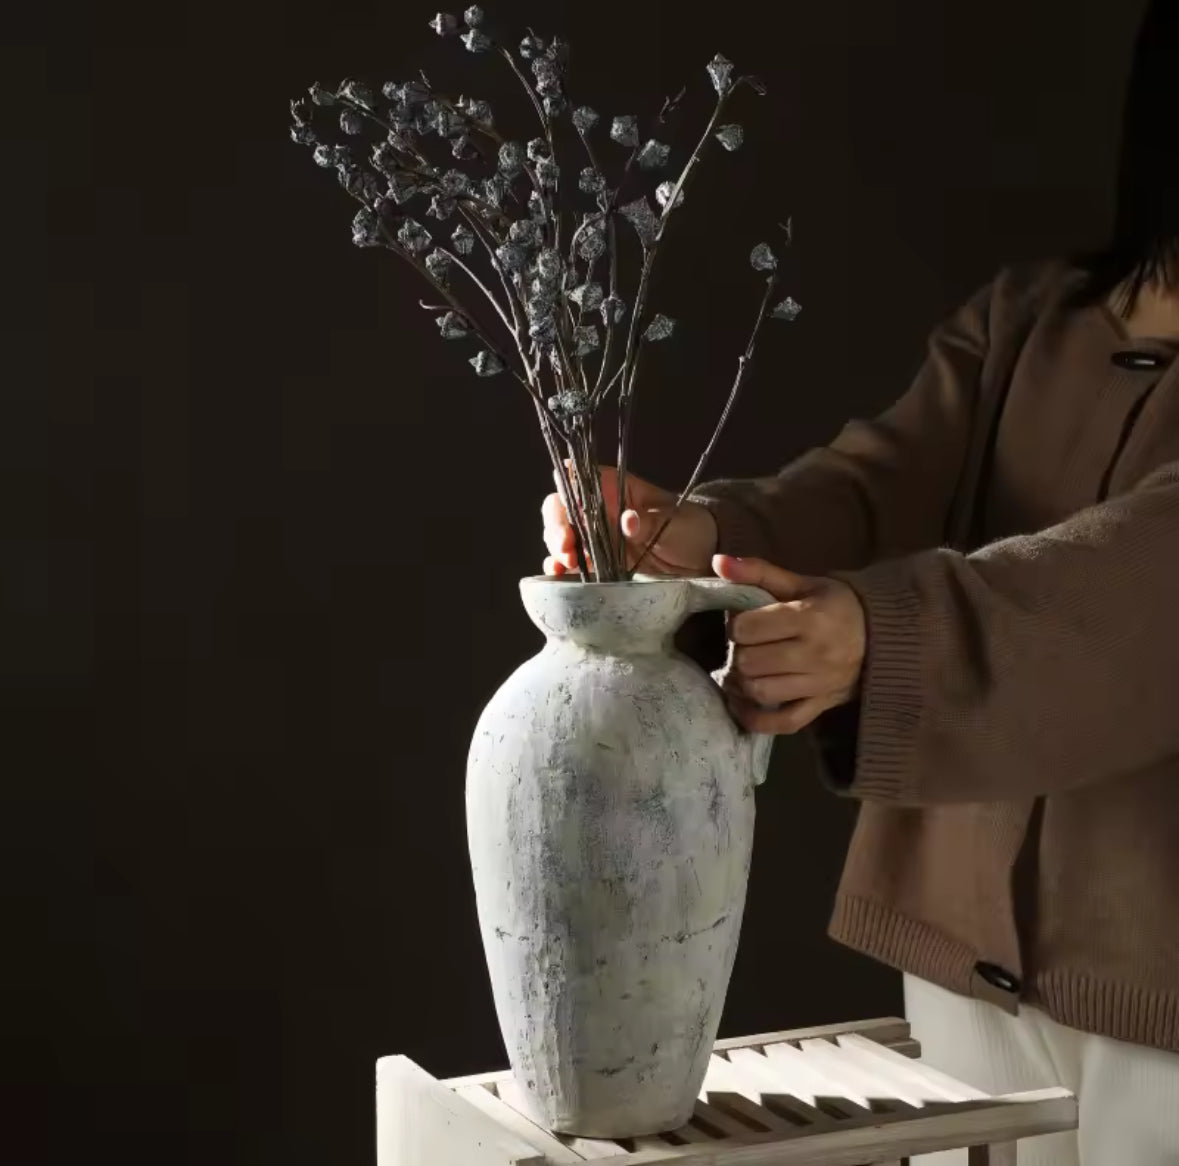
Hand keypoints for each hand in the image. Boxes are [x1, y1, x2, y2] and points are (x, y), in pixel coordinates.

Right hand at [541, 467, 717, 576]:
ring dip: (556, 549)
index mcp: (615, 489)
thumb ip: (648, 522)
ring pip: (560, 536)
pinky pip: (570, 564)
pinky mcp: (597, 563)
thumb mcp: (673, 522)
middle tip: (566, 546)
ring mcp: (595, 537)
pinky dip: (560, 570)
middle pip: (561, 509)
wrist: (701, 560)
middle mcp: (599, 510)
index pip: (580, 480)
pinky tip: (559, 576)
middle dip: (556, 526)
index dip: (566, 491)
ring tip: (567, 564)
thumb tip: (628, 520)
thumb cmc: (690, 528)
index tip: (568, 510)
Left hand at [714, 554, 866, 733]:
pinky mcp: (822, 705)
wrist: (884, 634)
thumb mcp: (801, 583)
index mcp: (809, 618)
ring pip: (760, 691)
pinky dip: (757, 719)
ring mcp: (819, 684)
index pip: (748, 628)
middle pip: (749, 662)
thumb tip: (719, 562)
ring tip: (748, 669)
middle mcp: (815, 654)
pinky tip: (744, 705)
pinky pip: (783, 723)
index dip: (737, 624)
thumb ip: (758, 572)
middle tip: (748, 646)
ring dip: (745, 681)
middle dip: (740, 652)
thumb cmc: (836, 604)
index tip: (745, 622)